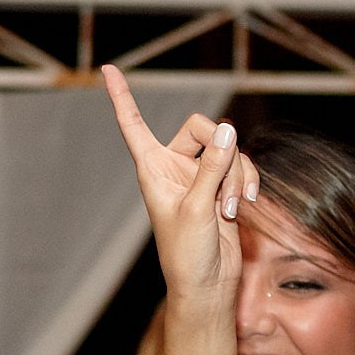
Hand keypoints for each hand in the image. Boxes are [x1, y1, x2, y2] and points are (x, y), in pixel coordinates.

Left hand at [102, 64, 253, 298]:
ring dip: (236, 176)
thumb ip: (212, 167)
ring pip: (228, 150)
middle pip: (201, 127)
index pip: (133, 125)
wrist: (208, 284)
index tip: (107, 70)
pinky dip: (247, 182)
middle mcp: (173, 167)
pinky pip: (241, 166)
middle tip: (222, 187)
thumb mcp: (197, 208)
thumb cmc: (188, 254)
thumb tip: (228, 129)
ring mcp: (199, 175)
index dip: (121, 98)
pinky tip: (244, 205)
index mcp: (152, 169)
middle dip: (221, 151)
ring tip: (229, 210)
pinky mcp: (222, 186)